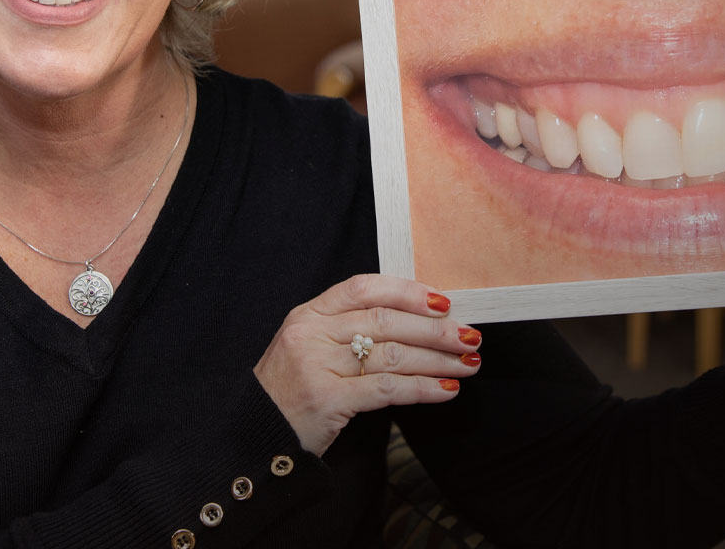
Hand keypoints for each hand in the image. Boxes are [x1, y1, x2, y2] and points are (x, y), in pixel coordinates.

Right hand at [254, 273, 483, 456]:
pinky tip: (446, 390)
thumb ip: (349, 329)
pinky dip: (424, 389)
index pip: (365, 288)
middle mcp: (311, 334)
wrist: (255, 436)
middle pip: (386, 321)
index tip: (443, 302)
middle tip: (469, 337)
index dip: (408, 292)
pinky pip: (388, 389)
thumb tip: (417, 321)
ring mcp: (316, 366)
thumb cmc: (293, 390)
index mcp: (309, 314)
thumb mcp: (310, 346)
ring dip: (438, 360)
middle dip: (435, 329)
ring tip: (468, 364)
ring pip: (392, 354)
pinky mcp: (327, 399)